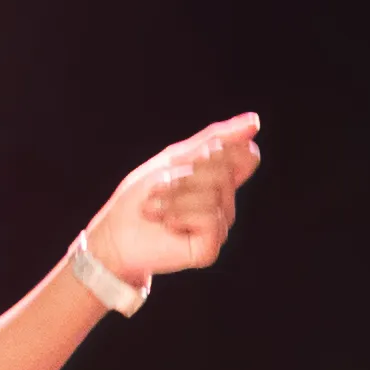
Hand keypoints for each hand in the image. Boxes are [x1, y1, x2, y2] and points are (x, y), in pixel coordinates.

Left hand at [96, 111, 265, 284]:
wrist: (115, 234)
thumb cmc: (141, 196)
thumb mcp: (176, 158)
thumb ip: (214, 140)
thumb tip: (255, 121)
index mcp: (219, 181)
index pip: (245, 154)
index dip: (222, 150)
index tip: (193, 157)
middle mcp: (225, 204)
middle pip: (223, 169)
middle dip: (184, 174)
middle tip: (157, 189)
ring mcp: (219, 227)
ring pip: (215, 193)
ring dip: (174, 195)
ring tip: (153, 207)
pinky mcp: (210, 248)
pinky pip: (210, 217)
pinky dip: (180, 214)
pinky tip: (165, 223)